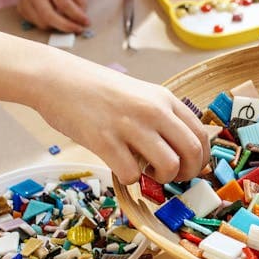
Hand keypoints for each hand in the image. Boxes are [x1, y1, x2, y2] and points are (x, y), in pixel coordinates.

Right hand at [7, 0, 89, 32]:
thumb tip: (80, 17)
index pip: (63, 3)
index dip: (76, 16)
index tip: (87, 23)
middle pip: (48, 16)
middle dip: (66, 27)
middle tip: (78, 29)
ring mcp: (25, 0)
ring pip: (42, 23)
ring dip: (58, 27)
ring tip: (67, 21)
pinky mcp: (21, 8)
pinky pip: (36, 24)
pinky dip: (48, 24)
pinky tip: (54, 17)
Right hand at [33, 56, 209, 183]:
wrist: (57, 79)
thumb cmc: (98, 91)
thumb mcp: (140, 95)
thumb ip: (161, 117)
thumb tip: (181, 150)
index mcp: (165, 99)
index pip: (201, 134)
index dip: (201, 159)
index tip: (191, 168)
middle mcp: (153, 110)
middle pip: (193, 152)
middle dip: (188, 173)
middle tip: (173, 178)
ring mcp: (130, 125)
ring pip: (169, 166)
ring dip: (162, 179)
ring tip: (147, 172)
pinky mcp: (105, 140)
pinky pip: (131, 174)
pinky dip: (130, 179)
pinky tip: (121, 167)